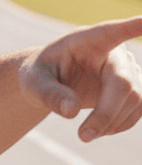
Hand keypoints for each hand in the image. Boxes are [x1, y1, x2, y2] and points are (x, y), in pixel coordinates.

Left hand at [20, 16, 141, 140]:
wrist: (49, 81)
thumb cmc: (39, 75)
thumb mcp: (33, 82)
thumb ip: (49, 94)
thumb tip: (71, 111)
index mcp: (87, 41)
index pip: (112, 31)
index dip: (132, 27)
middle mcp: (114, 53)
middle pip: (124, 83)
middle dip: (106, 113)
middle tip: (82, 136)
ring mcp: (128, 70)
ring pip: (137, 99)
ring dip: (112, 122)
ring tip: (84, 134)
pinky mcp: (134, 88)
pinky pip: (139, 109)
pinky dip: (119, 124)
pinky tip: (98, 129)